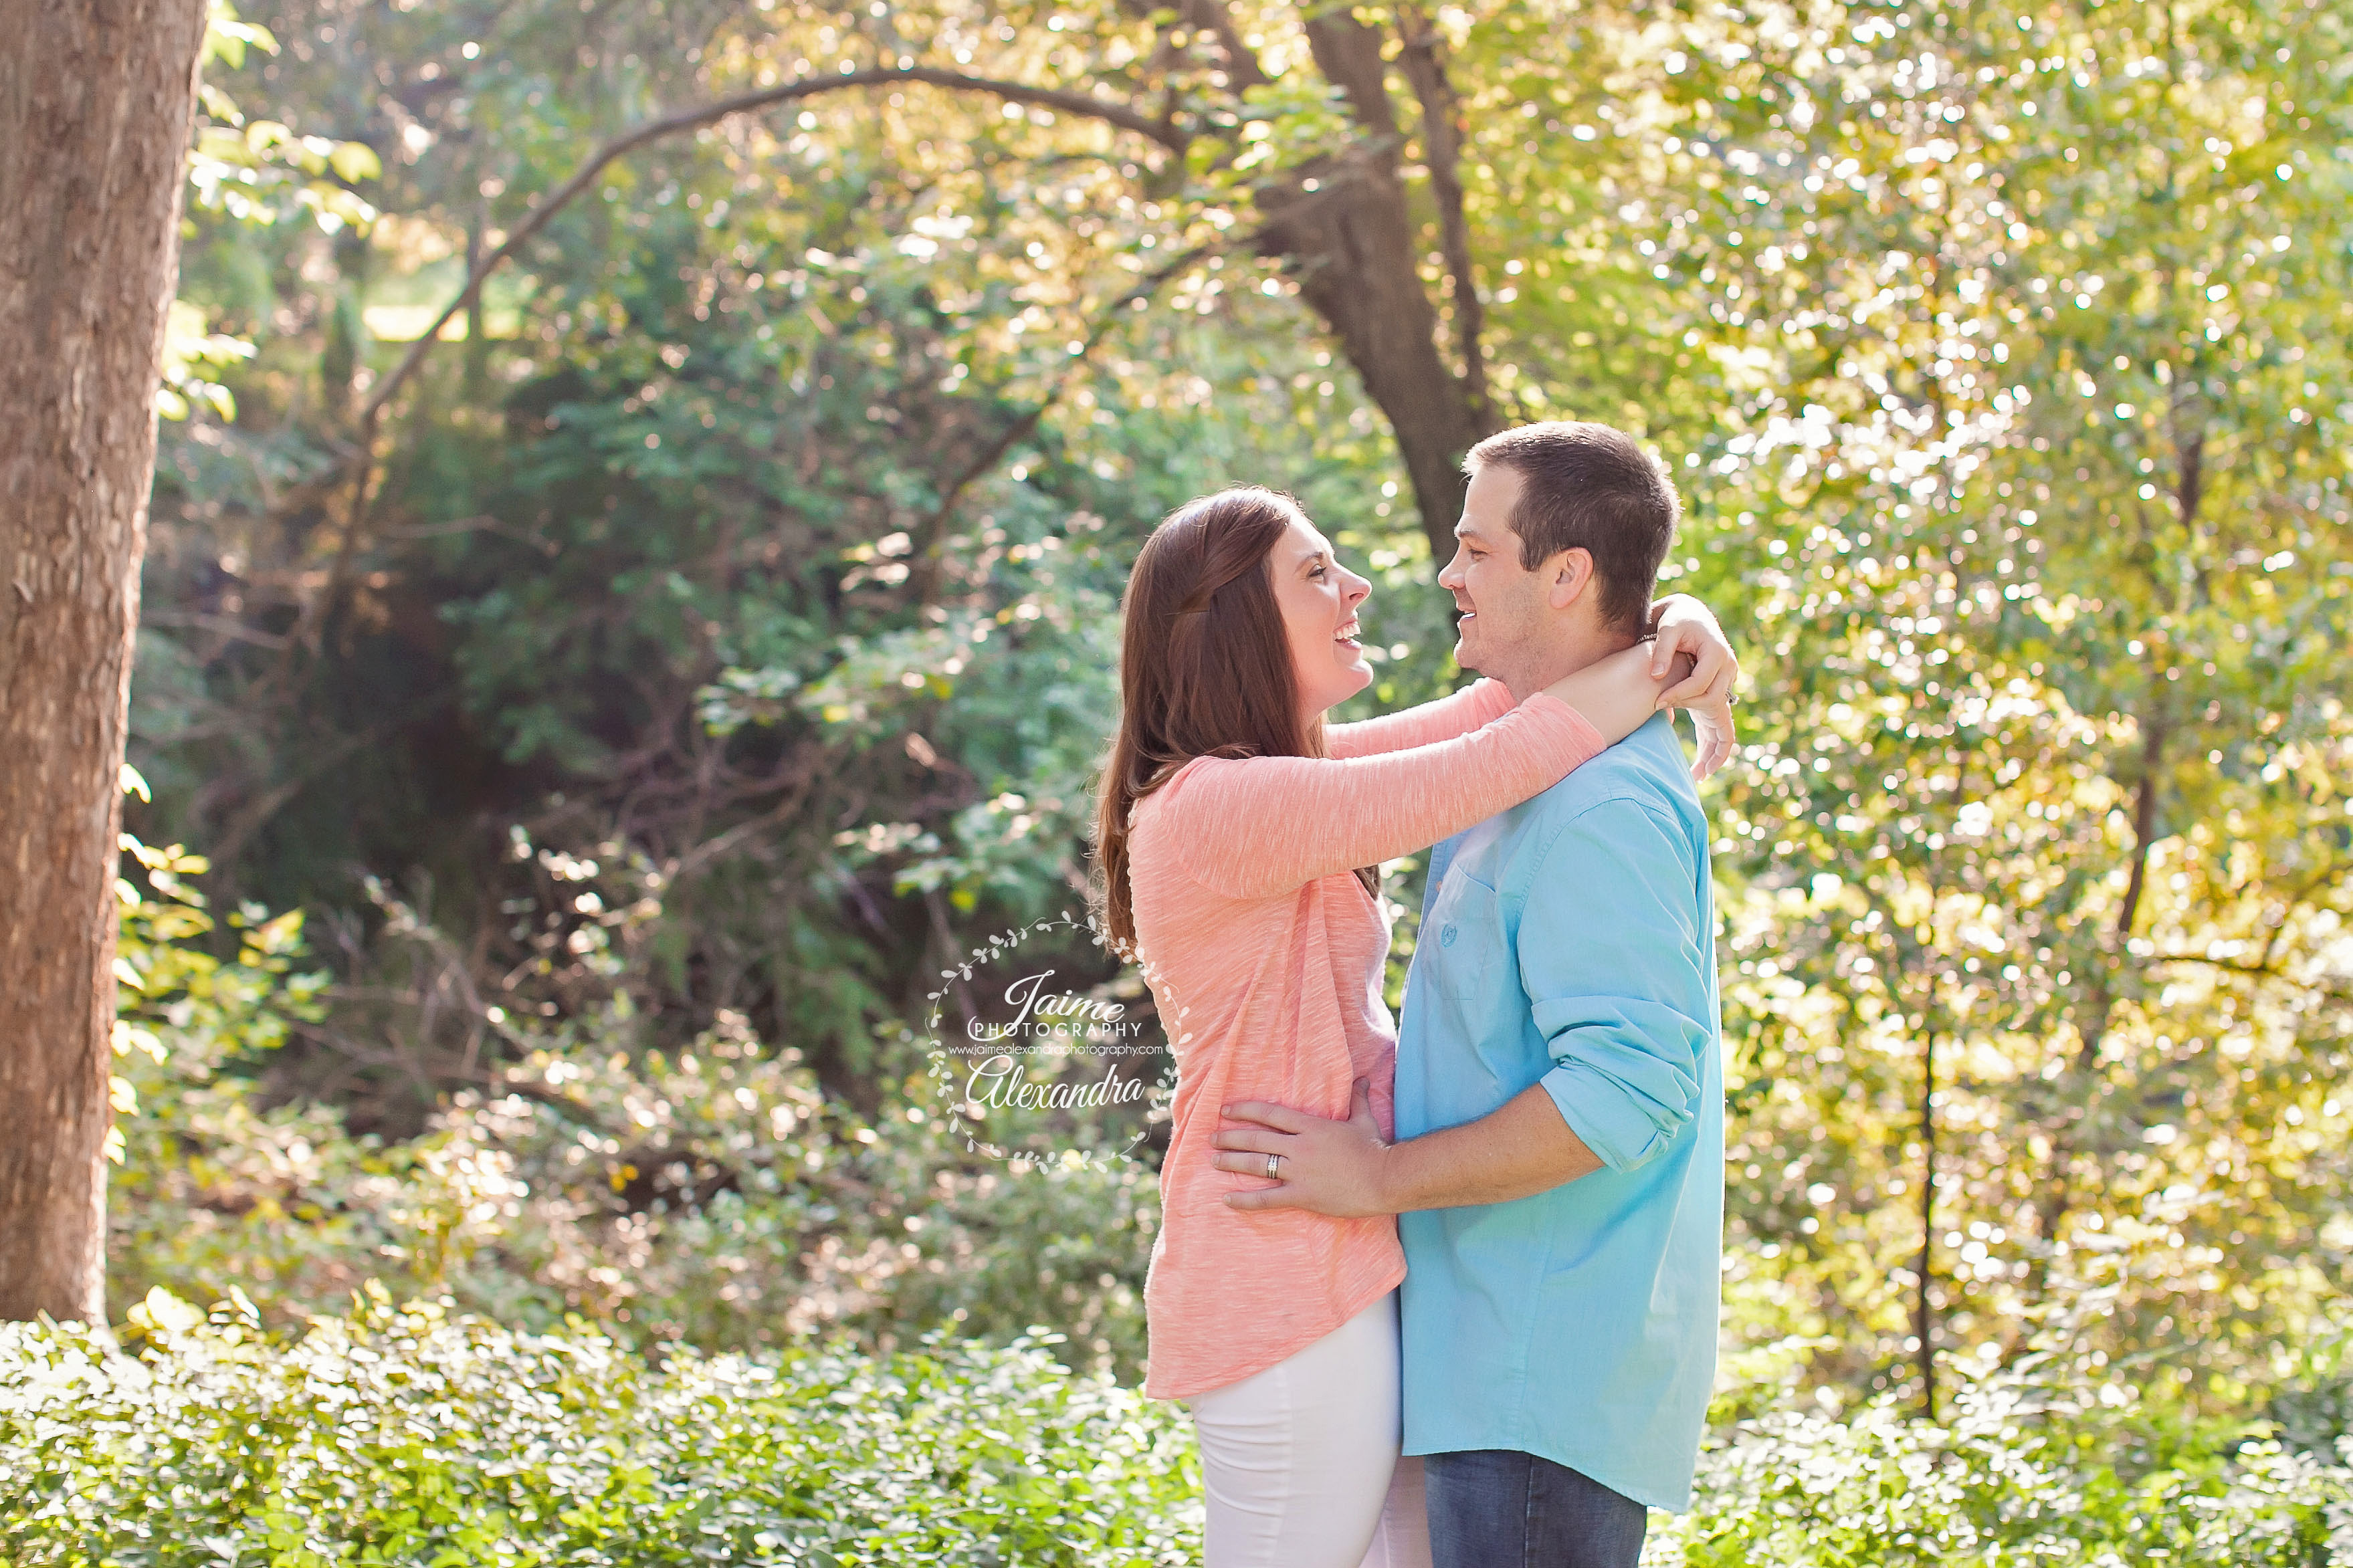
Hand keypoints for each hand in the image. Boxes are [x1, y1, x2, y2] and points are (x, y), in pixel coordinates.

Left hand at [1210, 1079, 1393, 1217]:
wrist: (1385, 1179)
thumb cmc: (1375, 1148)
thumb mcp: (1364, 1119)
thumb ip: (1357, 1098)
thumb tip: (1362, 1078)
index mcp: (1311, 1126)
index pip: (1270, 1114)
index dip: (1245, 1111)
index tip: (1225, 1111)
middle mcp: (1300, 1147)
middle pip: (1257, 1139)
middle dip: (1231, 1138)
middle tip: (1211, 1138)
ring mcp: (1299, 1172)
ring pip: (1258, 1165)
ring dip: (1232, 1162)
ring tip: (1213, 1160)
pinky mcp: (1302, 1195)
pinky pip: (1267, 1198)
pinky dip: (1245, 1200)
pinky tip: (1227, 1199)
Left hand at [1648, 594, 1739, 780]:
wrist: (1689, 615)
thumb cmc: (1676, 619)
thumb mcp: (1668, 626)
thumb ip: (1663, 649)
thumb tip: (1656, 677)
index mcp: (1718, 655)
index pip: (1701, 684)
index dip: (1680, 695)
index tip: (1656, 704)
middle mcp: (1728, 671)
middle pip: (1714, 705)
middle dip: (1698, 729)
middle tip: (1681, 754)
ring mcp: (1724, 684)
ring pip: (1725, 722)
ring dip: (1715, 750)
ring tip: (1700, 775)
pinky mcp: (1715, 693)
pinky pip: (1719, 724)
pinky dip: (1714, 744)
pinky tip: (1703, 766)